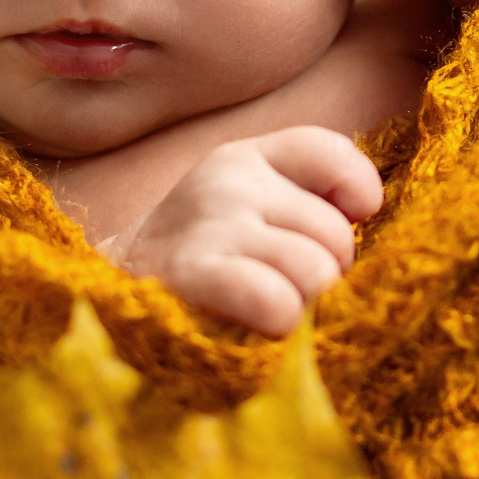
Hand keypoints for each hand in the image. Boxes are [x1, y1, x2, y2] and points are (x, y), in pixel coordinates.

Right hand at [113, 127, 383, 336]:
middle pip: (335, 234)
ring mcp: (212, 224)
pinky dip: (281, 322)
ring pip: (316, 271)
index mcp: (248, 157)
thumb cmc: (203, 257)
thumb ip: (308, 200)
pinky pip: (278, 301)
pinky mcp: (194, 275)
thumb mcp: (249, 208)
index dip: (356, 193)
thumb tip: (365, 215)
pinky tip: (257, 324)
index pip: (331, 154)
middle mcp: (230, 181)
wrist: (113, 294)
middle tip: (283, 283)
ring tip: (265, 303)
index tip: (346, 221)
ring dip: (302, 303)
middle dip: (325, 272)